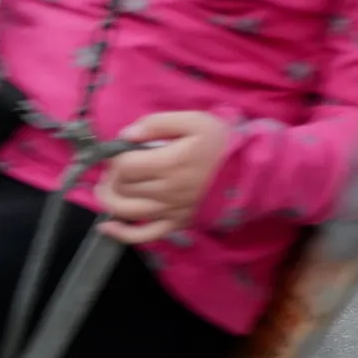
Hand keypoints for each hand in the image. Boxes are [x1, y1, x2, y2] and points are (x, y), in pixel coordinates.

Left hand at [97, 110, 230, 245]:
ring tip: (109, 187)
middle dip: (112, 176)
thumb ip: (158, 123)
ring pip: (126, 211)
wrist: (250, 173)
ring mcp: (170, 211)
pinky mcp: (176, 224)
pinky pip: (144, 236)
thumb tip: (127, 135)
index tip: (123, 150)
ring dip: (109, 199)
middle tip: (119, 166)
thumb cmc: (223, 144)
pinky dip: (122, 234)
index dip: (115, 157)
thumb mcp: (194, 121)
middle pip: (122, 188)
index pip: (124, 166)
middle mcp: (166, 191)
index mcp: (168, 163)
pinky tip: (107, 227)